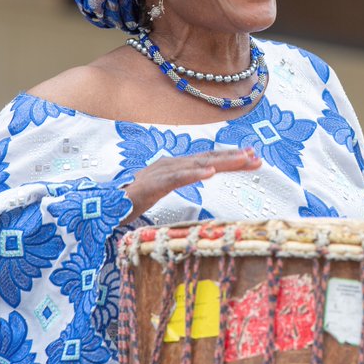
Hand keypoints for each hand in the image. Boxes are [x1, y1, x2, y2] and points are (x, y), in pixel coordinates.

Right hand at [124, 147, 261, 217]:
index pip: (208, 159)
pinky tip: (210, 173)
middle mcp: (172, 163)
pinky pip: (177, 178)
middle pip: (208, 158)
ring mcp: (162, 172)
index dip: (231, 157)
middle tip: (258, 158)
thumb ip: (181, 179)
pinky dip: (194, 174)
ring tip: (243, 160)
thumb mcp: (163, 187)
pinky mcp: (153, 184)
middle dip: (235, 158)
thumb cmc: (133, 198)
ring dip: (222, 162)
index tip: (254, 157)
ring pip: (198, 164)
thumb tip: (203, 173)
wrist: (105, 205)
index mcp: (175, 165)